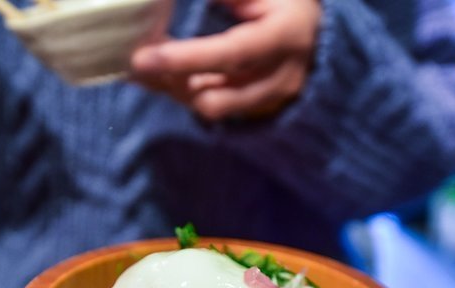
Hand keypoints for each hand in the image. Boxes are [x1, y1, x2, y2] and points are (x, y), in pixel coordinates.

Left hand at [131, 0, 321, 120]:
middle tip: (137, 58)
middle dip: (172, 82)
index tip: (144, 57)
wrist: (316, 32)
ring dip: (174, 88)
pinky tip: (161, 72)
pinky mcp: (256, 109)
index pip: (230, 53)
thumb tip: (164, 0)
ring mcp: (270, 99)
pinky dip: (182, 91)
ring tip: (146, 65)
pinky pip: (210, 108)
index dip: (185, 58)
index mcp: (285, 35)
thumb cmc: (284, 0)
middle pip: (214, 98)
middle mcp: (281, 77)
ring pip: (209, 108)